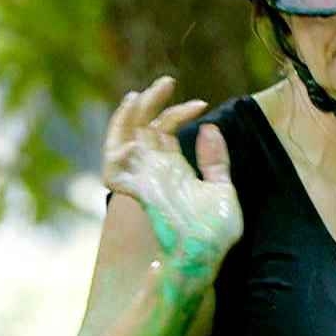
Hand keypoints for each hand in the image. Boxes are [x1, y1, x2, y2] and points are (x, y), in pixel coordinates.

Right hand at [102, 76, 241, 279]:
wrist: (208, 254)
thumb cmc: (215, 230)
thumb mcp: (221, 188)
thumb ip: (215, 160)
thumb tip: (211, 127)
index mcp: (172, 167)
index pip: (165, 130)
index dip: (178, 112)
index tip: (201, 103)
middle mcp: (154, 170)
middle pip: (141, 127)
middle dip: (151, 102)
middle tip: (167, 81)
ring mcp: (144, 179)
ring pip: (122, 139)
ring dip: (127, 117)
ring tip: (139, 95)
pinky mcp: (139, 192)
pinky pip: (113, 170)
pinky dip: (115, 153)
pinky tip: (130, 137)